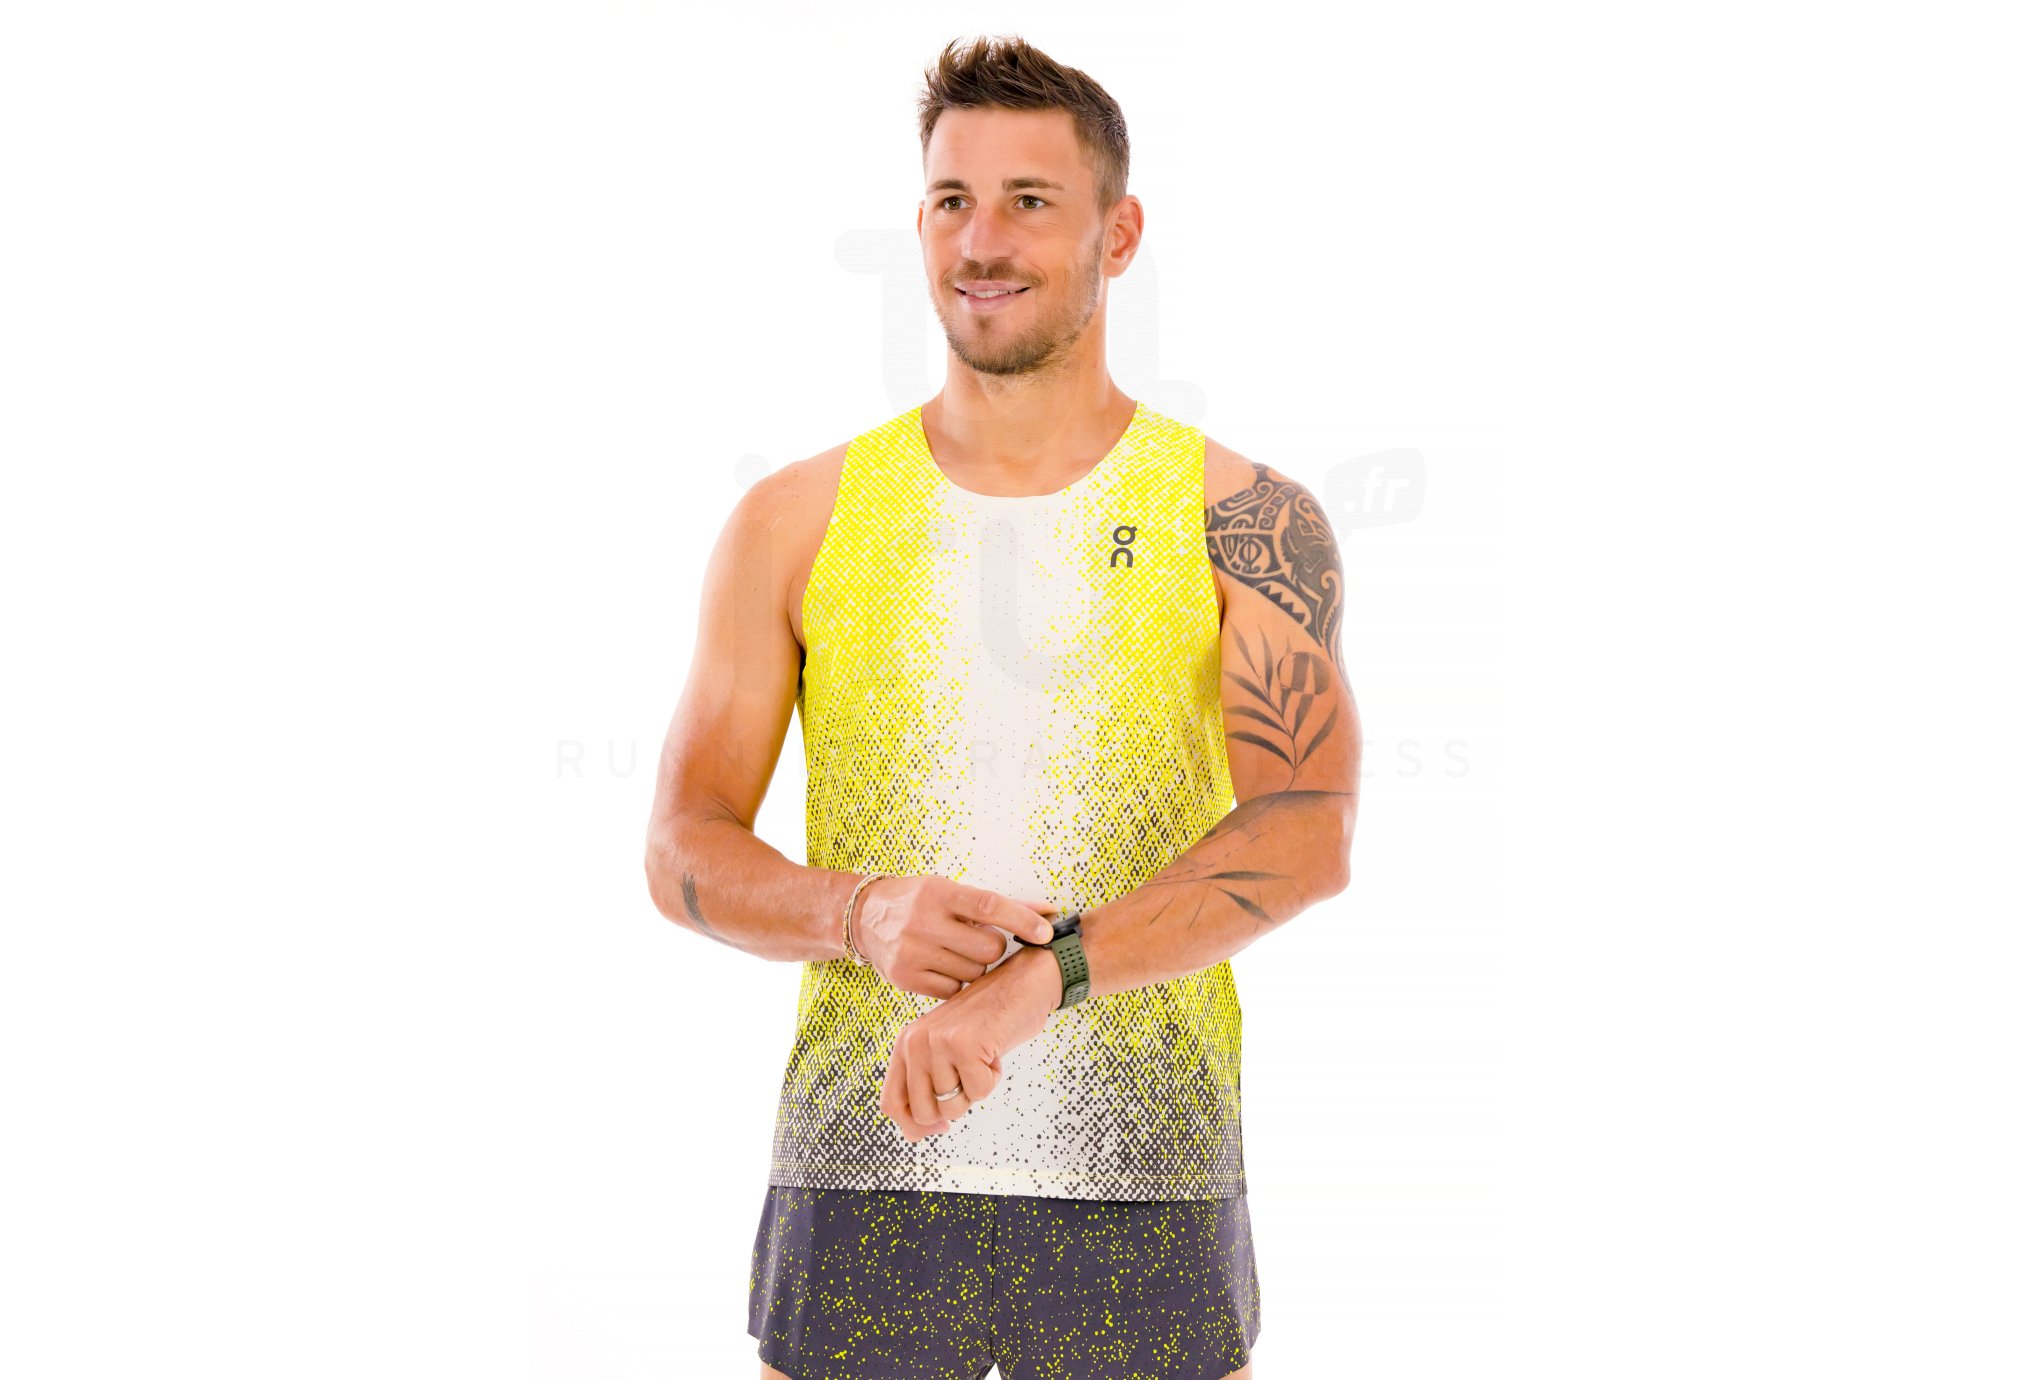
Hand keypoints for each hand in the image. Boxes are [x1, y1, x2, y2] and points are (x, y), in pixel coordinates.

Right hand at [851, 876, 1057, 999]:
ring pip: (973, 973)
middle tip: (978, 940)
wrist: (865, 917)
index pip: (990, 907)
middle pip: (988, 949)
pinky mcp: (905, 978)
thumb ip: (1001, 904)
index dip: (1022, 920)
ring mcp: (912, 953)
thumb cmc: (919, 901)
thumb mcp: (953, 891)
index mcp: (939, 894)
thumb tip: (1050, 910)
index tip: (1046, 932)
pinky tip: (943, 965)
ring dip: (974, 966)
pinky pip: (952, 990)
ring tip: (956, 951)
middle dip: (993, 947)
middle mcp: (923, 922)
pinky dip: (955, 981)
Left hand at [880, 943, 1063, 1140]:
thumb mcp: (946, 1052)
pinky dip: (993, 1078)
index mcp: (905, 1044)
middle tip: (970, 1078)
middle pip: (922, 1113)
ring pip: (953, 1106)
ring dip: (976, 1089)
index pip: (891, 1104)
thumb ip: (926, 1086)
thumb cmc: (988, 1023)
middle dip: (953, 1108)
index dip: (914, 1126)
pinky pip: (979, 1092)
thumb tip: (913, 1134)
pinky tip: (994, 1051)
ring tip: (982, 1057)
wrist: (1023, 983)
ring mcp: (937, 1043)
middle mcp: (914, 1042)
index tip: (942, 1125)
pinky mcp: (963, 1045)